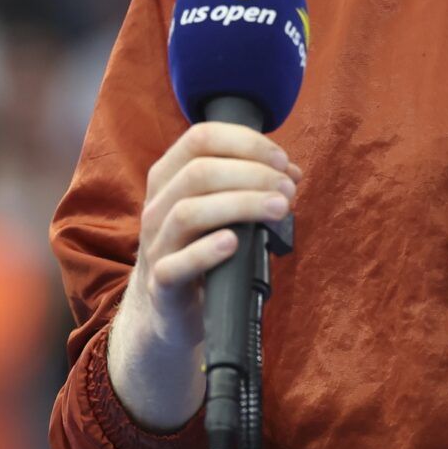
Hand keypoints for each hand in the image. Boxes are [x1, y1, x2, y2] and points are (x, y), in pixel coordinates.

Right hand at [127, 121, 302, 344]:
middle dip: (252, 174)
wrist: (173, 309)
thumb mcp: (221, 211)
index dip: (245, 143)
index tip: (281, 160)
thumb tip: (292, 173)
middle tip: (288, 189)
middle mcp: (156, 207)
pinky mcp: (161, 286)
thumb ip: (252, 186)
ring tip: (279, 209)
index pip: (200, 138)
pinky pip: (176, 266)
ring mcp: (155, 246)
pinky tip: (234, 243)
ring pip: (188, 213)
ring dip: (241, 205)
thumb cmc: (202, 249)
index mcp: (168, 178)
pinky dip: (206, 252)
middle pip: (198, 173)